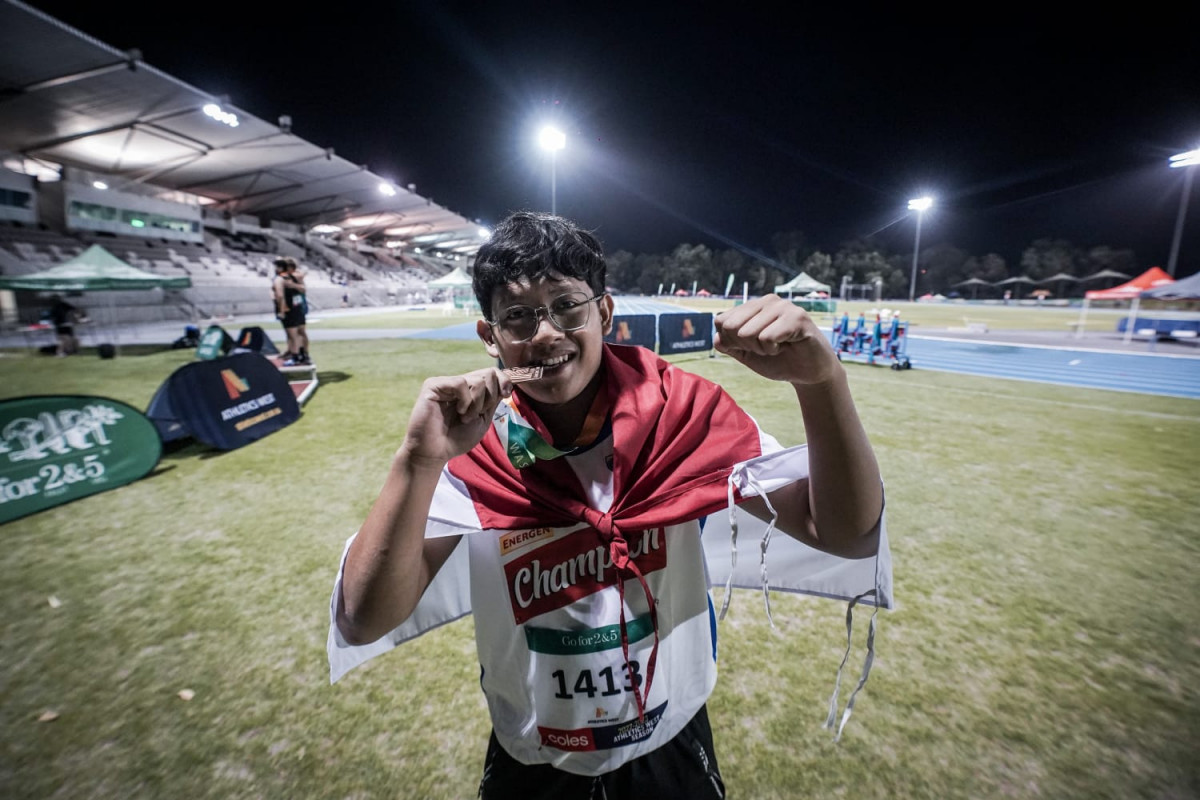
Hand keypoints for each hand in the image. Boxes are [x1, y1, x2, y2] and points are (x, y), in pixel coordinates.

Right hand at [399, 368, 513, 465]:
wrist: (435, 453)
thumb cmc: (457, 439)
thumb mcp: (483, 419)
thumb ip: (493, 401)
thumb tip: (506, 384)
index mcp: (470, 390)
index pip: (492, 373)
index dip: (504, 381)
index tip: (506, 395)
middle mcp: (458, 383)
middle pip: (489, 373)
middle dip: (490, 397)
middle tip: (477, 414)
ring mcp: (446, 383)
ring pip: (478, 380)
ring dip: (477, 404)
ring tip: (464, 417)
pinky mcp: (433, 385)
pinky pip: (460, 383)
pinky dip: (465, 401)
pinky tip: (458, 411)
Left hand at [714, 294, 840, 385]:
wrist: (809, 373)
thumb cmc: (780, 361)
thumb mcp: (748, 355)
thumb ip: (730, 345)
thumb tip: (717, 337)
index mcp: (753, 306)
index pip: (721, 321)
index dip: (732, 342)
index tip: (752, 348)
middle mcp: (767, 301)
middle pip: (731, 326)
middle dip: (746, 346)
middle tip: (767, 348)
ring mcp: (783, 306)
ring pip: (748, 332)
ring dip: (762, 349)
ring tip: (778, 347)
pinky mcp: (797, 317)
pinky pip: (767, 337)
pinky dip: (773, 349)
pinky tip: (787, 346)